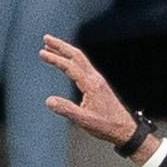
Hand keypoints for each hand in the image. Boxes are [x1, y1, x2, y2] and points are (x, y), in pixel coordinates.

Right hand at [39, 35, 149, 157]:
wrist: (124, 128)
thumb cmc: (106, 126)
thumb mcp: (84, 121)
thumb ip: (66, 110)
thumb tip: (49, 101)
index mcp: (91, 85)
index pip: (70, 66)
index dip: (55, 59)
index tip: (42, 53)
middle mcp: (95, 78)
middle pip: (76, 55)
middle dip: (60, 46)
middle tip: (46, 38)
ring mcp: (98, 80)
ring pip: (80, 59)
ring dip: (66, 50)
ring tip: (51, 46)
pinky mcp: (99, 84)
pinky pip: (84, 65)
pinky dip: (73, 59)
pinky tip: (68, 61)